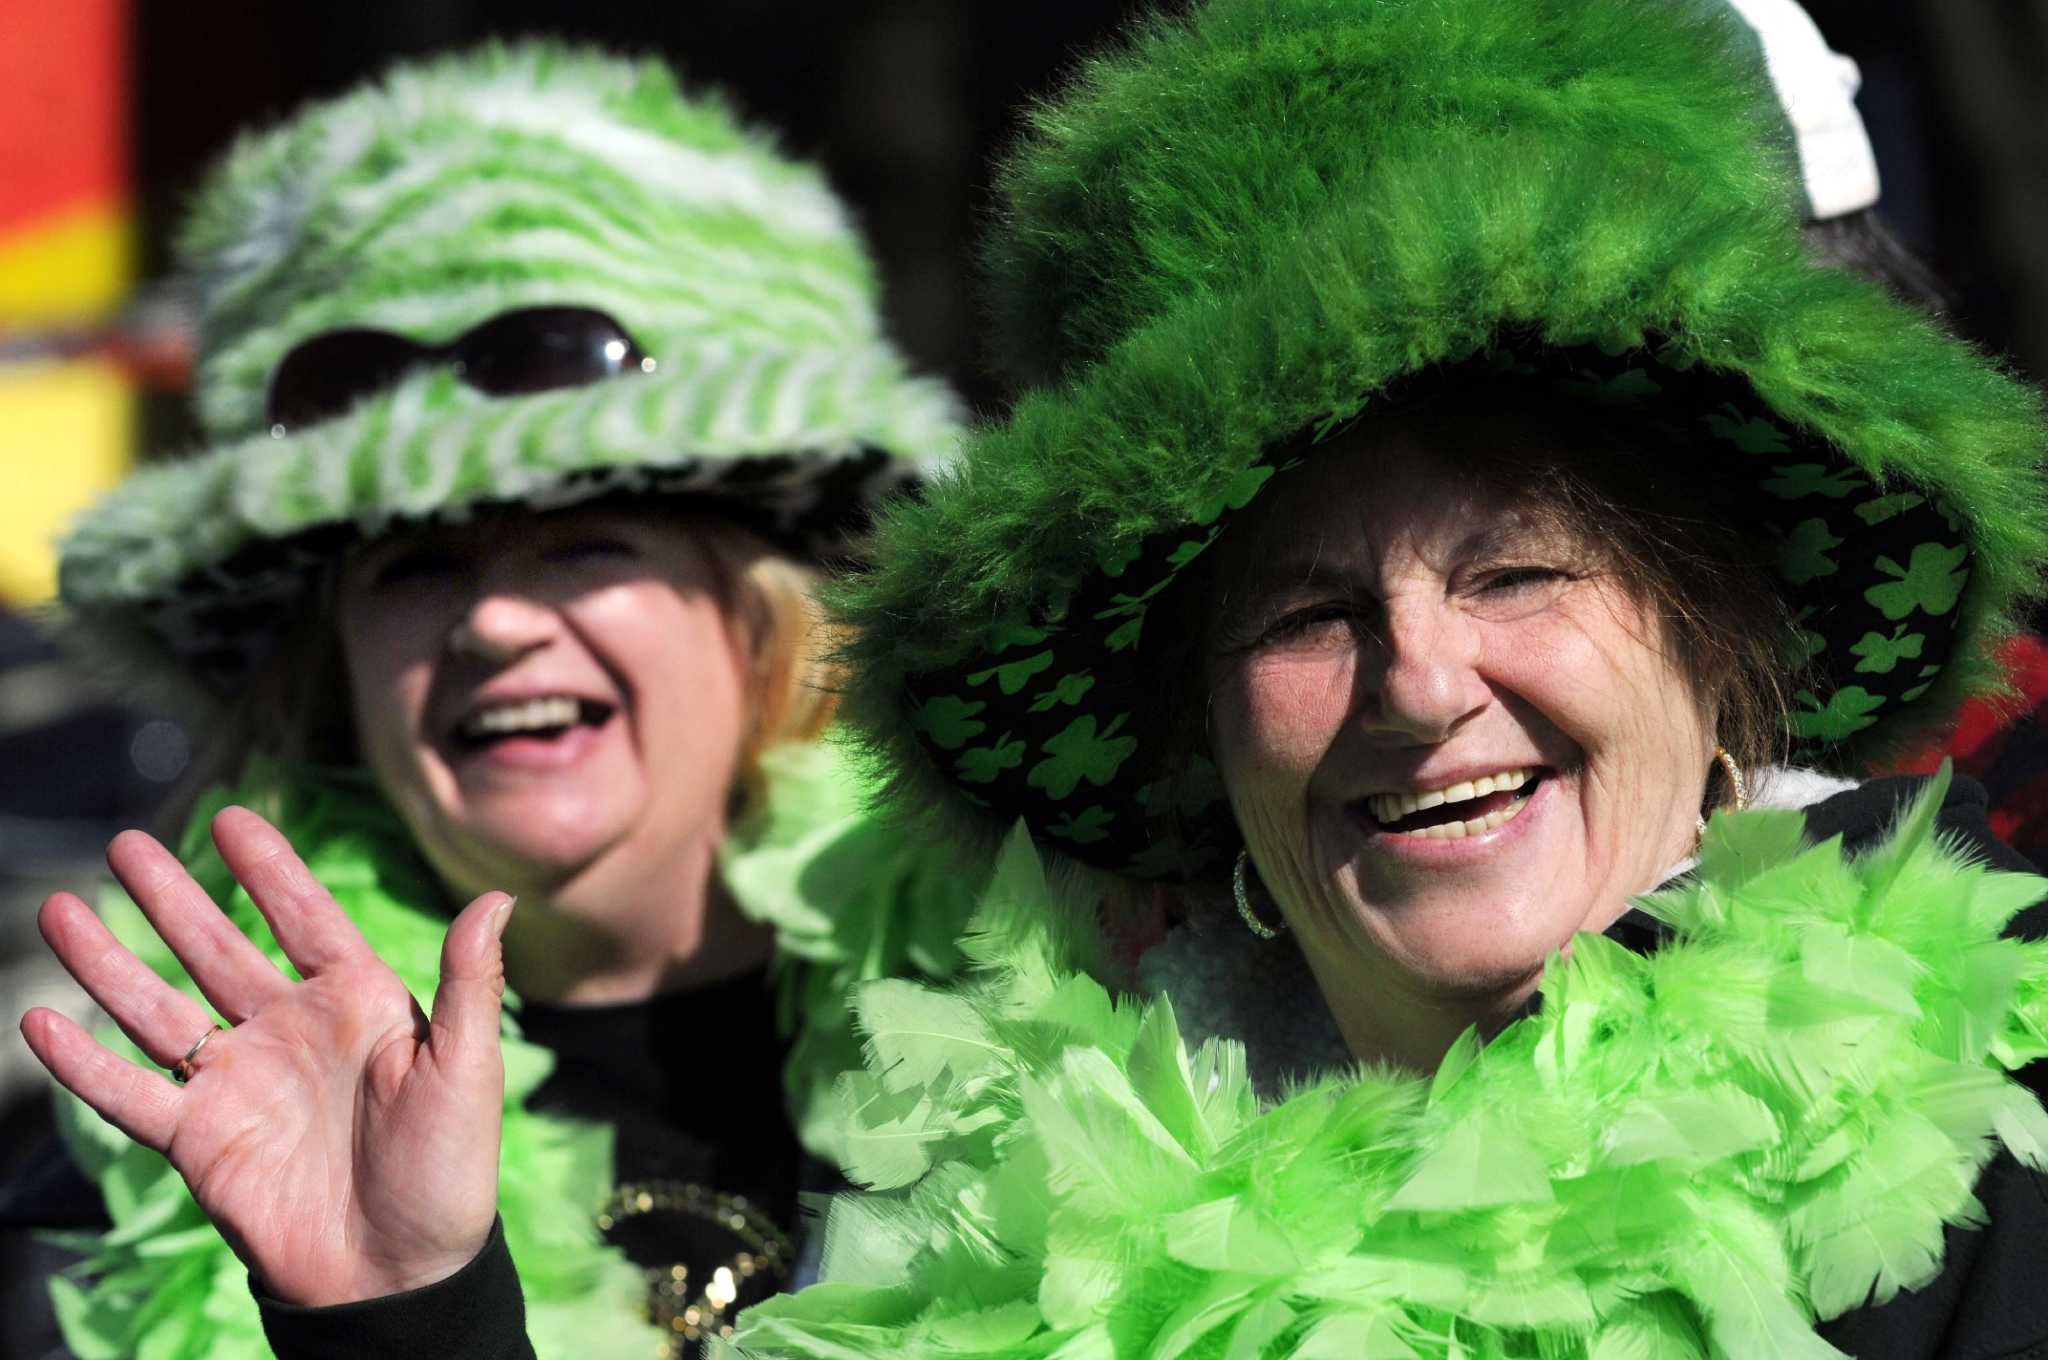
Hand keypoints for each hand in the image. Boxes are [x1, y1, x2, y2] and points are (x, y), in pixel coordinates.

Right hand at [19, 807, 511, 1305]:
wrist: (399, 1275)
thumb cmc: (448, 1172)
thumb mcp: (467, 1069)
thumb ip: (471, 983)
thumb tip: (497, 895)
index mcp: (357, 1004)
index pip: (304, 917)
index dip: (268, 869)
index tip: (233, 816)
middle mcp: (288, 1032)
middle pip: (215, 949)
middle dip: (170, 896)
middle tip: (124, 842)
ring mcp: (238, 1084)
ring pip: (159, 1008)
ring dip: (110, 961)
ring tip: (60, 908)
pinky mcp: (200, 1141)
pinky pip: (131, 1094)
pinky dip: (85, 1062)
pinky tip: (44, 1021)